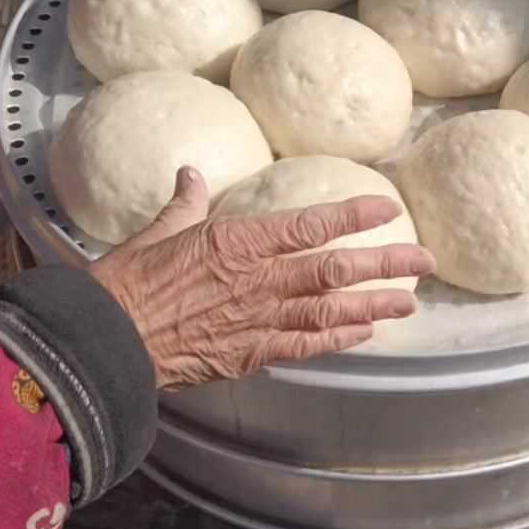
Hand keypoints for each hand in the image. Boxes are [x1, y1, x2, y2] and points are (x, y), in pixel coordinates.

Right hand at [89, 167, 435, 389]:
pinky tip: (365, 333)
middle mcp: (257, 279)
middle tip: (425, 262)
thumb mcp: (156, 233)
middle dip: (385, 265)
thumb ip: (184, 205)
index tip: (386, 210)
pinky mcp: (250, 353)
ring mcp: (257, 319)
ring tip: (410, 302)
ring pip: (330, 310)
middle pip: (335, 269)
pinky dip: (338, 339)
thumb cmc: (125, 284)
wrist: (104, 341)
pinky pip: (305, 345)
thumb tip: (190, 174)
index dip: (353, 217)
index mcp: (236, 242)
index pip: (309, 224)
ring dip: (375, 305)